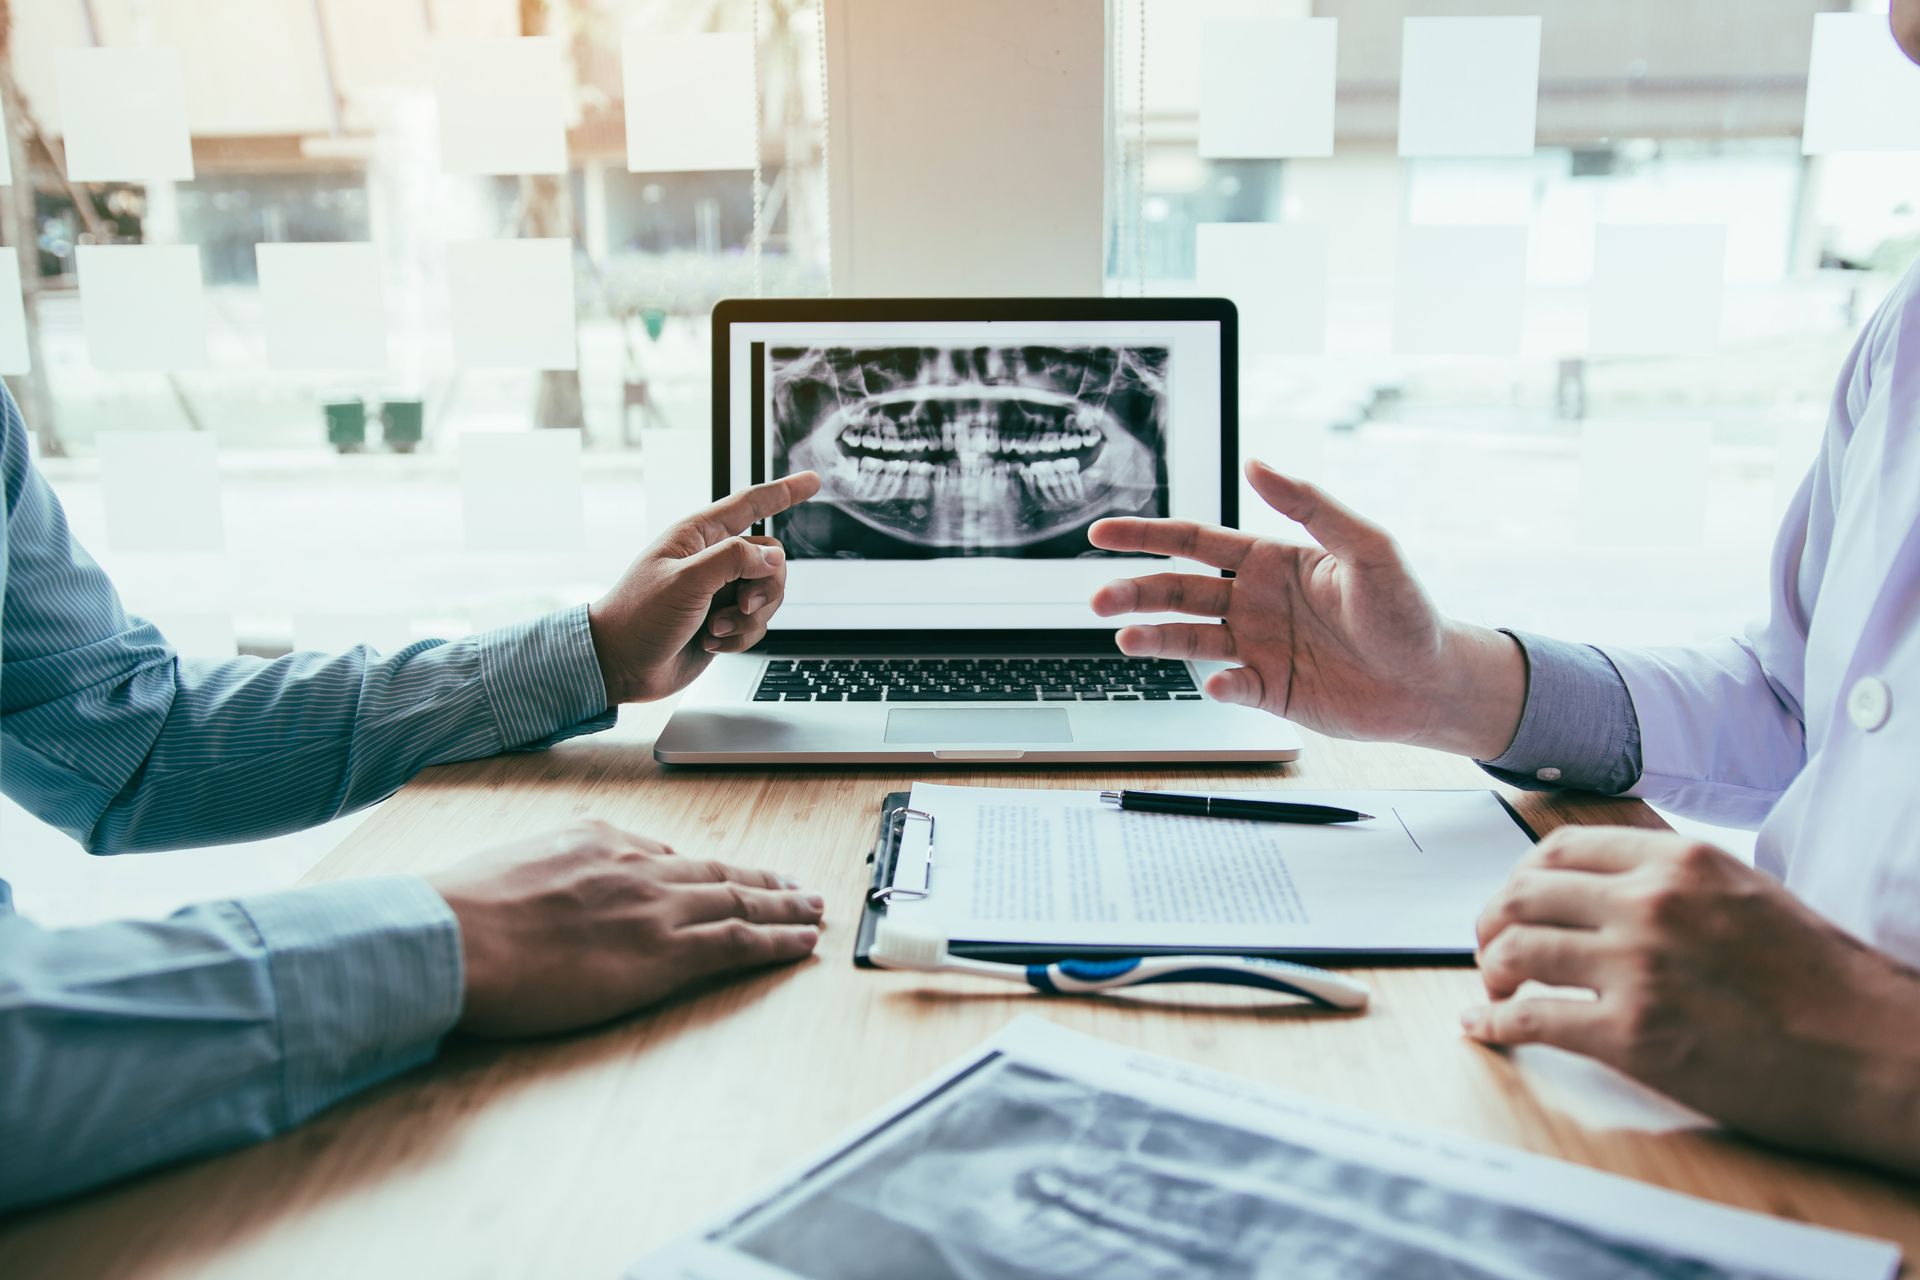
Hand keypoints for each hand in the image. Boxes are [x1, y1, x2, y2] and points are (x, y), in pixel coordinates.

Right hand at [427, 820, 824, 1036]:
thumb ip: (552, 865)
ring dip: (784, 906)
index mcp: (599, 841)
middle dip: (761, 881)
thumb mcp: (513, 863)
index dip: (704, 871)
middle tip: (795, 886)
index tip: (724, 877)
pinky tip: (801, 943)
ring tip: (813, 909)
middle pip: (717, 872)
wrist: (458, 935)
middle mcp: (638, 866)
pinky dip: (776, 940)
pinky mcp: (665, 953)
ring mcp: (657, 908)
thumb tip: (567, 876)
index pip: (667, 855)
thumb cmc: (467, 910)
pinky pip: (738, 942)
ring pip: (739, 902)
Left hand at [589, 472, 820, 702]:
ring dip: (747, 618)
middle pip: (770, 559)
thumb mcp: (686, 580)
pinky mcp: (723, 622)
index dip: (784, 492)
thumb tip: (773, 558)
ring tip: (714, 629)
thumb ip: (734, 560)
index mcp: (698, 536)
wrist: (620, 665)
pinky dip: (739, 637)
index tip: (813, 481)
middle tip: (740, 604)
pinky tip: (711, 642)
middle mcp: (712, 560)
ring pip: (768, 595)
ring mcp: (719, 592)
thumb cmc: (639, 616)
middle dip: (763, 587)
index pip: (750, 504)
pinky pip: (756, 624)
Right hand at [1088, 459, 1525, 757]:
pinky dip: (1217, 685)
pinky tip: (1217, 682)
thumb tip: (1257, 463)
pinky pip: (1230, 685)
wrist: (1432, 683)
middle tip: (1098, 597)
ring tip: (1125, 637)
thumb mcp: (1369, 546)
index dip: (1146, 536)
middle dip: (1135, 591)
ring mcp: (1257, 646)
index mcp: (1271, 560)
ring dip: (1154, 637)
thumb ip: (1311, 505)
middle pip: (1178, 591)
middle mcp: (1254, 601)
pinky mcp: (1268, 690)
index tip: (1102, 533)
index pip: (1194, 541)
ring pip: (1189, 638)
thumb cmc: (1408, 611)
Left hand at [1466, 827, 1919, 1172]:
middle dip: (1492, 920)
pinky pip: (1530, 1020)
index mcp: (1679, 861)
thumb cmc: (1823, 982)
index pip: (1561, 848)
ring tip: (1495, 988)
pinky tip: (1483, 1030)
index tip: (1515, 899)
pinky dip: (1493, 1025)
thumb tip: (1608, 889)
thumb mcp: (1748, 894)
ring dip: (1491, 971)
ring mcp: (1635, 967)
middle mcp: (1648, 902)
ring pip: (1516, 951)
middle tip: (1490, 944)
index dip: (1522, 876)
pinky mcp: (1630, 1034)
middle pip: (1523, 894)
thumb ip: (1677, 883)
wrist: (1873, 1051)